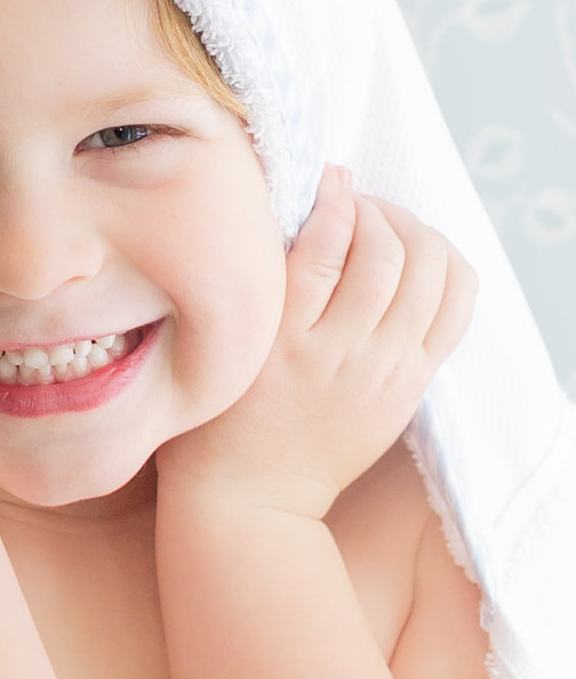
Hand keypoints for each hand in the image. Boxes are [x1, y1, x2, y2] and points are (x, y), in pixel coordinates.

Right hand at [155, 164, 477, 519]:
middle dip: (374, 209)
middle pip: (389, 250)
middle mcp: (343, 354)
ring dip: (412, 230)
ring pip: (432, 270)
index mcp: (284, 339)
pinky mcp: (412, 384)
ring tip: (384, 228)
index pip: (327, 242)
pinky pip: (457, 307)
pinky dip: (444, 266)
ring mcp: (387, 371)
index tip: (323, 181)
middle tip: (352, 206)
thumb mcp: (224, 342)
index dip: (332, 197)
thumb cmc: (221, 414)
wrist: (254, 496)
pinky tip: (416, 259)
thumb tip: (307, 203)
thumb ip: (257, 276)